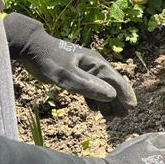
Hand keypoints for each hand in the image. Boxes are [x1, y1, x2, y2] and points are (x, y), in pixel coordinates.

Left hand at [4, 13, 136, 115]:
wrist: (32, 47)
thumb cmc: (50, 61)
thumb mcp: (69, 76)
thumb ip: (89, 86)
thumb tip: (112, 96)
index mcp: (96, 64)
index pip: (116, 80)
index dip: (125, 94)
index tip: (132, 107)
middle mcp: (94, 66)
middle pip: (111, 84)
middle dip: (118, 100)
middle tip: (124, 115)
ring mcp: (84, 69)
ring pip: (101, 87)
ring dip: (107, 101)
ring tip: (112, 116)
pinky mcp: (74, 73)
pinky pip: (90, 87)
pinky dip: (94, 99)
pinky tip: (94, 109)